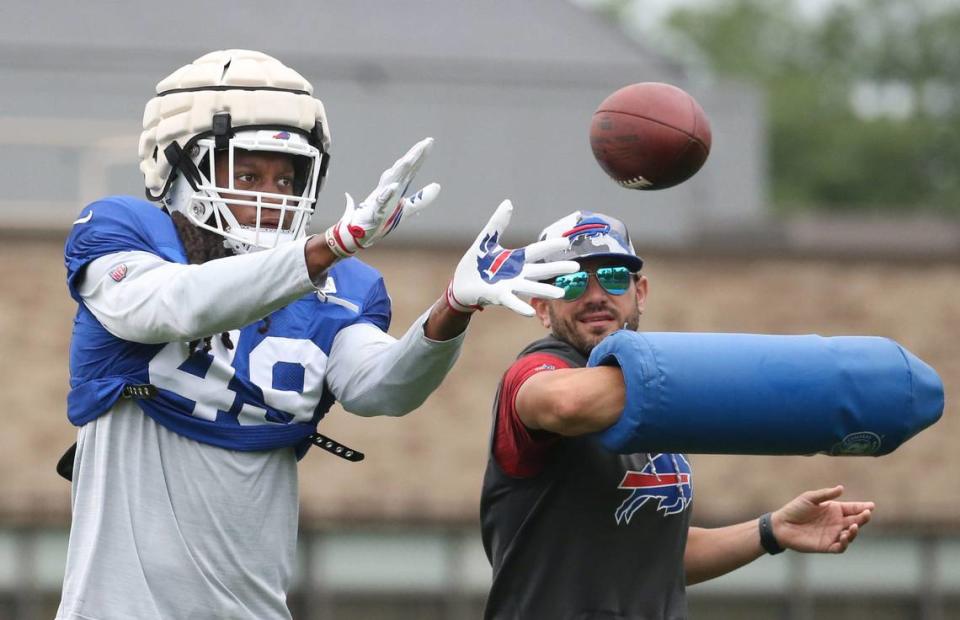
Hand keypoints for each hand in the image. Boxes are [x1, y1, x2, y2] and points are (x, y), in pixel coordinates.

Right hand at [324, 137, 439, 257]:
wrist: (361, 232)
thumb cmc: (383, 218)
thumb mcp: (407, 209)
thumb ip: (422, 198)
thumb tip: (438, 185)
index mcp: (397, 187)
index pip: (411, 168)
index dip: (421, 155)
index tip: (430, 141)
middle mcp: (389, 188)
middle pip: (403, 169)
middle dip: (413, 155)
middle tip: (426, 142)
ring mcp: (382, 198)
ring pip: (392, 180)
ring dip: (401, 169)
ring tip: (412, 158)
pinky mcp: (375, 210)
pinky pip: (381, 201)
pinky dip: (387, 194)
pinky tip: (394, 187)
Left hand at [446, 200, 578, 316]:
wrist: (461, 284)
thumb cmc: (476, 263)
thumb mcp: (486, 240)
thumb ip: (498, 223)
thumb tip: (508, 203)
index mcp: (515, 259)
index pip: (536, 251)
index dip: (550, 246)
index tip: (566, 242)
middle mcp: (517, 274)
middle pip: (540, 271)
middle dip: (557, 269)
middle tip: (577, 268)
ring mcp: (509, 286)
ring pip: (531, 288)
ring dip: (546, 290)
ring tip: (561, 293)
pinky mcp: (498, 296)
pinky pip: (512, 302)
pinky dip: (520, 306)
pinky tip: (530, 313)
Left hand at [771, 485, 874, 553]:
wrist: (782, 525)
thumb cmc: (795, 509)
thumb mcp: (810, 498)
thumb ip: (825, 494)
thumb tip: (841, 488)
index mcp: (834, 509)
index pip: (853, 508)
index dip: (863, 507)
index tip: (871, 506)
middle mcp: (836, 522)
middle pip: (856, 521)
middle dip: (863, 518)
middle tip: (867, 514)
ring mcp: (833, 534)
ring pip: (851, 535)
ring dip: (855, 531)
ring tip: (854, 525)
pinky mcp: (827, 546)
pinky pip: (840, 547)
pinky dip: (845, 543)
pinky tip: (844, 536)